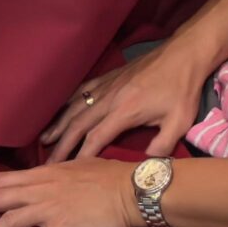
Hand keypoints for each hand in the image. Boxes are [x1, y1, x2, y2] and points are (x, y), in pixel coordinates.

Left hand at [0, 160, 141, 226]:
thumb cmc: (108, 176)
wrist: (130, 189)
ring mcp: (52, 207)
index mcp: (44, 173)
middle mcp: (42, 188)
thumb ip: (55, 172)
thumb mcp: (76, 166)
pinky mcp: (64, 226)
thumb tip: (44, 173)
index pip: (3, 181)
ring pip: (10, 221)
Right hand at [42, 41, 213, 161]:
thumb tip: (146, 164)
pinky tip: (60, 111)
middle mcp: (109, 98)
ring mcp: (106, 85)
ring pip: (75, 107)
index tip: (68, 172)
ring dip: (59, 124)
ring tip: (45, 140)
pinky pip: (81, 91)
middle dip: (61, 145)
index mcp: (125, 111)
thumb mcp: (179, 121)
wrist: (182, 54)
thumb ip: (162, 145)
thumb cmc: (182, 89)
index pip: (96, 138)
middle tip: (47, 163)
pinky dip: (68, 103)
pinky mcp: (108, 76)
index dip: (81, 155)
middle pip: (78, 124)